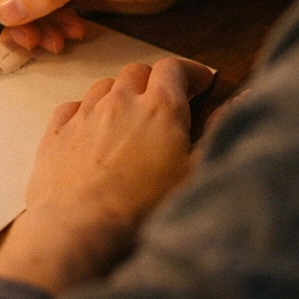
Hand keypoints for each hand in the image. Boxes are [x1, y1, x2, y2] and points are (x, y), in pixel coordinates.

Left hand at [0, 56, 214, 293]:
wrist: (80, 230)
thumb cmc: (145, 209)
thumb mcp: (196, 174)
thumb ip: (219, 130)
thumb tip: (243, 96)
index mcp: (159, 107)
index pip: (174, 68)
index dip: (189, 72)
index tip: (200, 83)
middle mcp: (119, 101)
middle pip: (137, 72)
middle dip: (154, 81)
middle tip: (166, 102)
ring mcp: (83, 115)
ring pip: (103, 87)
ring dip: (119, 94)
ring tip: (129, 117)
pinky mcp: (54, 135)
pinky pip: (70, 108)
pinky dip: (84, 112)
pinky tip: (90, 129)